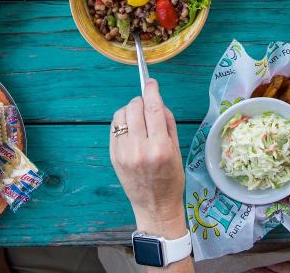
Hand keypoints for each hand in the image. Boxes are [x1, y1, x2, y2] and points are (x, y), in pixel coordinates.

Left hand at [110, 79, 186, 238]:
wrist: (155, 206)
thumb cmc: (171, 178)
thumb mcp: (176, 149)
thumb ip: (167, 122)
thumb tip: (157, 100)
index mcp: (160, 147)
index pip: (153, 108)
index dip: (151, 90)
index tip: (151, 82)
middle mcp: (139, 148)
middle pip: (135, 107)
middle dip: (141, 100)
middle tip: (147, 104)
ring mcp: (123, 153)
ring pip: (121, 114)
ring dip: (130, 109)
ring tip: (138, 118)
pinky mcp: (113, 156)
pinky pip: (114, 127)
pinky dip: (122, 121)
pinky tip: (130, 127)